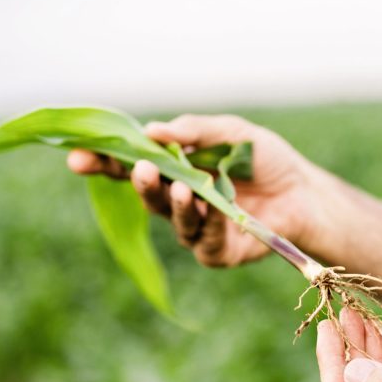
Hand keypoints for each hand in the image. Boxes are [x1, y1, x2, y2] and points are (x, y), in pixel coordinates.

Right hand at [68, 114, 329, 266]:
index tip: (78, 156)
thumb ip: (195, 131)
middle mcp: (178, 200)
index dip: (104, 162)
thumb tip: (153, 130)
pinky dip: (209, 221)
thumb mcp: (232, 133)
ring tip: (178, 187)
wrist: (304, 192)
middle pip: (145, 194)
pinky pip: (204, 239)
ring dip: (172, 202)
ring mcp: (196, 228)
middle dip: (135, 182)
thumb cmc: (266, 160)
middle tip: (136, 168)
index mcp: (174, 169)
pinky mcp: (216, 252)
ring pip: (173, 219)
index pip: (131, 164)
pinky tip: (212, 206)